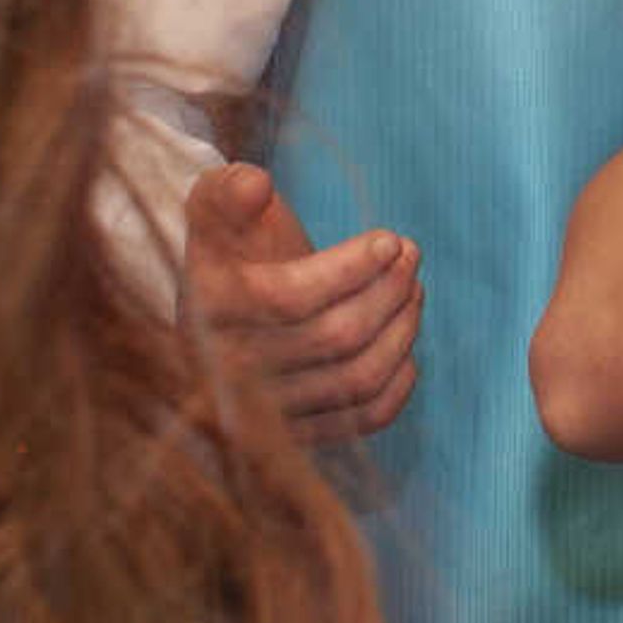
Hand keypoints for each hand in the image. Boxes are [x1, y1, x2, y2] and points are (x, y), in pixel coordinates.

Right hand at [181, 162, 419, 437]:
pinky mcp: (295, 437)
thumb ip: (226, 192)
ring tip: (414, 290)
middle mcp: (228, 370)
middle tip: (411, 258)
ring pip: (355, 379)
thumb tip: (254, 185)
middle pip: (334, 337)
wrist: (220, 318)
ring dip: (402, 332)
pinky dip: (398, 387)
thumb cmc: (231, 254)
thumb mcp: (215, 212)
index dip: (351, 268)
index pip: (290, 298)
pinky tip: (407, 350)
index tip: (391, 239)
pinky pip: (361, 420)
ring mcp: (262, 413)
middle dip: (388, 291)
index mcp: (207, 310)